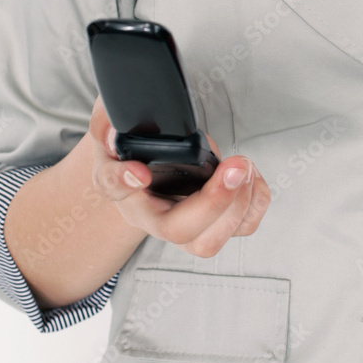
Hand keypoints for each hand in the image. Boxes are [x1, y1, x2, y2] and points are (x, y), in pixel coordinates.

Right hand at [87, 95, 270, 256]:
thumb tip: (117, 131)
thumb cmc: (134, 148)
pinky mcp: (216, 225)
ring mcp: (185, 227)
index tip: (141, 172)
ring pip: (210, 241)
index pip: (112, 188)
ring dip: (238, 204)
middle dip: (213, 202)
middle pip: (177, 231)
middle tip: (235, 167)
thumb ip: (108, 122)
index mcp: (120, 186)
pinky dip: (255, 201)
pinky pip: (241, 228)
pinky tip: (250, 176)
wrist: (153, 169)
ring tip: (244, 167)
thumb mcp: (112, 125)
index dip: (124, 181)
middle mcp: (151, 216)